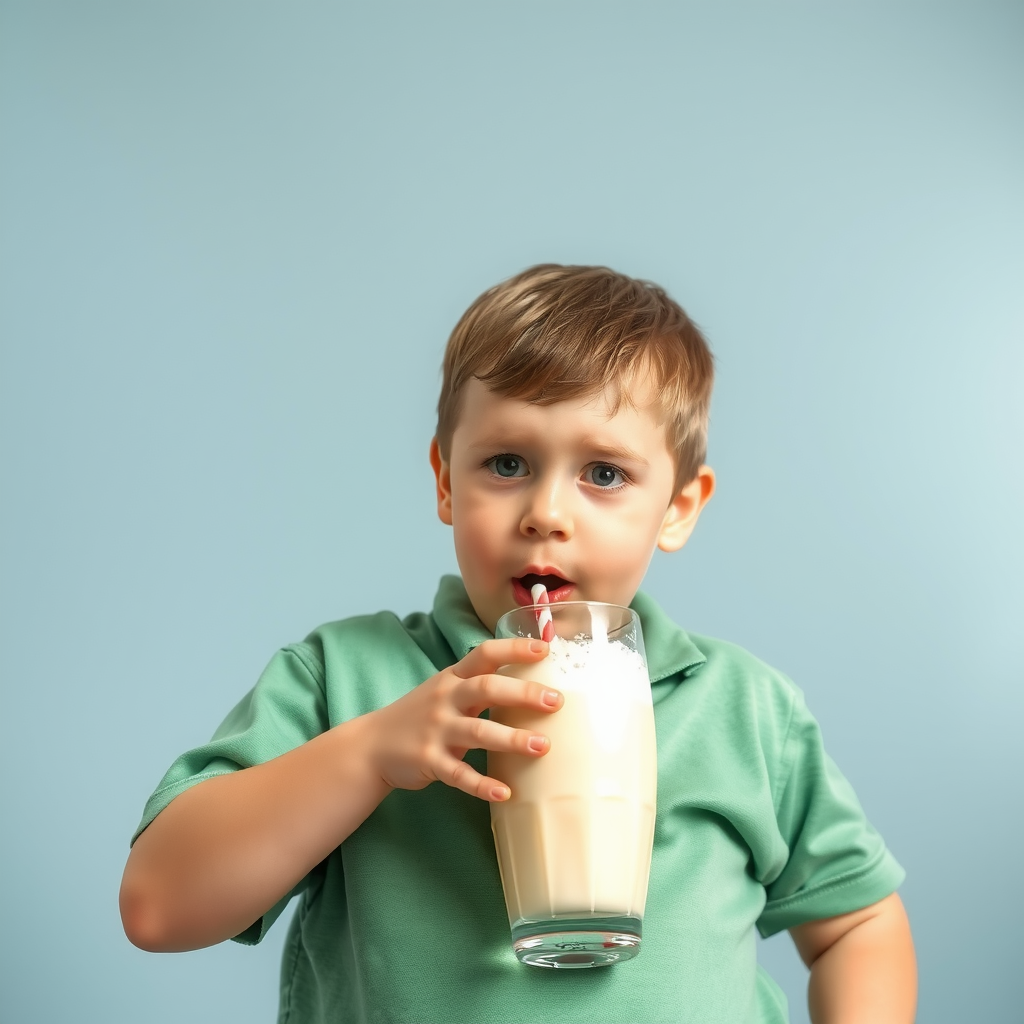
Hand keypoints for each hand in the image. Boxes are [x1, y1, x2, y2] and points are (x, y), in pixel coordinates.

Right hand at [367, 637, 561, 801]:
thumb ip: (478, 684)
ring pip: (479, 732)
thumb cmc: (420, 715)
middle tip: (556, 701)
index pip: (485, 654)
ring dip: (512, 739)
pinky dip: (482, 785)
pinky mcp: (429, 761)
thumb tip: (531, 683)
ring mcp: (436, 730)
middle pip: (487, 689)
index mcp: (453, 678)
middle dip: (523, 694)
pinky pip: (460, 775)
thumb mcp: (445, 690)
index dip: (514, 649)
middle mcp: (446, 700)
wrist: (371, 745)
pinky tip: (505, 792)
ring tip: (543, 746)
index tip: (546, 649)